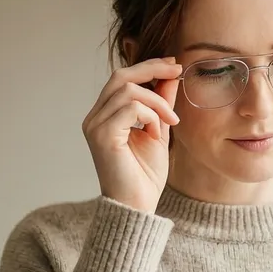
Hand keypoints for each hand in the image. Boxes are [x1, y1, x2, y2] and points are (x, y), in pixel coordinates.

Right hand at [82, 57, 182, 213]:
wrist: (138, 207)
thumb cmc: (145, 175)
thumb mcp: (158, 130)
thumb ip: (161, 103)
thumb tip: (170, 74)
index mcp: (105, 115)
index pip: (122, 78)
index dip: (148, 66)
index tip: (174, 65)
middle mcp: (94, 118)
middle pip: (121, 76)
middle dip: (153, 69)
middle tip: (178, 71)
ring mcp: (95, 126)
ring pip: (129, 91)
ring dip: (157, 103)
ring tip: (170, 123)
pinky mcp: (102, 135)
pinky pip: (131, 108)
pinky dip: (151, 117)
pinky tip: (156, 135)